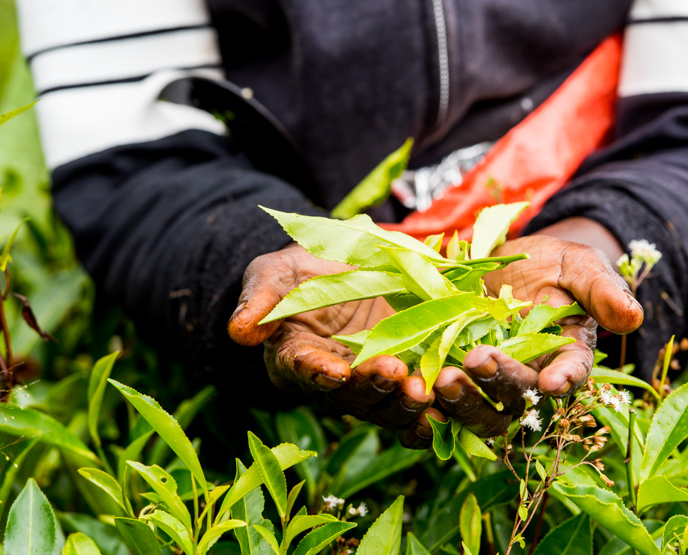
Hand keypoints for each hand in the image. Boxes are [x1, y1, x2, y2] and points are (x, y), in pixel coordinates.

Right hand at [227, 244, 442, 447]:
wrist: (350, 270)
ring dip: (405, 404)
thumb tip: (238, 331)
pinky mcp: (408, 385)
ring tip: (425, 387)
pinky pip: (418, 414)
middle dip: (371, 386)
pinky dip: (433, 417)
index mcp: (294, 356)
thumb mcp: (279, 271)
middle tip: (393, 372)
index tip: (332, 368)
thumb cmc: (306, 271)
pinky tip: (450, 411)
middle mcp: (333, 382)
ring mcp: (373, 387)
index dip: (316, 370)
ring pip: (386, 410)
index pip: (300, 367)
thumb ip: (261, 296)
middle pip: (349, 396)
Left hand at [432, 218, 642, 436]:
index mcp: (567, 355)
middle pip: (519, 396)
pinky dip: (428, 403)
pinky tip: (412, 387)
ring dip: (462, 400)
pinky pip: (442, 403)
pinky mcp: (452, 377)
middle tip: (477, 361)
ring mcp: (489, 383)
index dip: (565, 379)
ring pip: (480, 410)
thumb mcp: (578, 264)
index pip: (572, 373)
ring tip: (441, 378)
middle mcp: (530, 377)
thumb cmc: (551, 263)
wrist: (503, 260)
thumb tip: (632, 317)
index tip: (553, 382)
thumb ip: (602, 290)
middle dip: (501, 382)